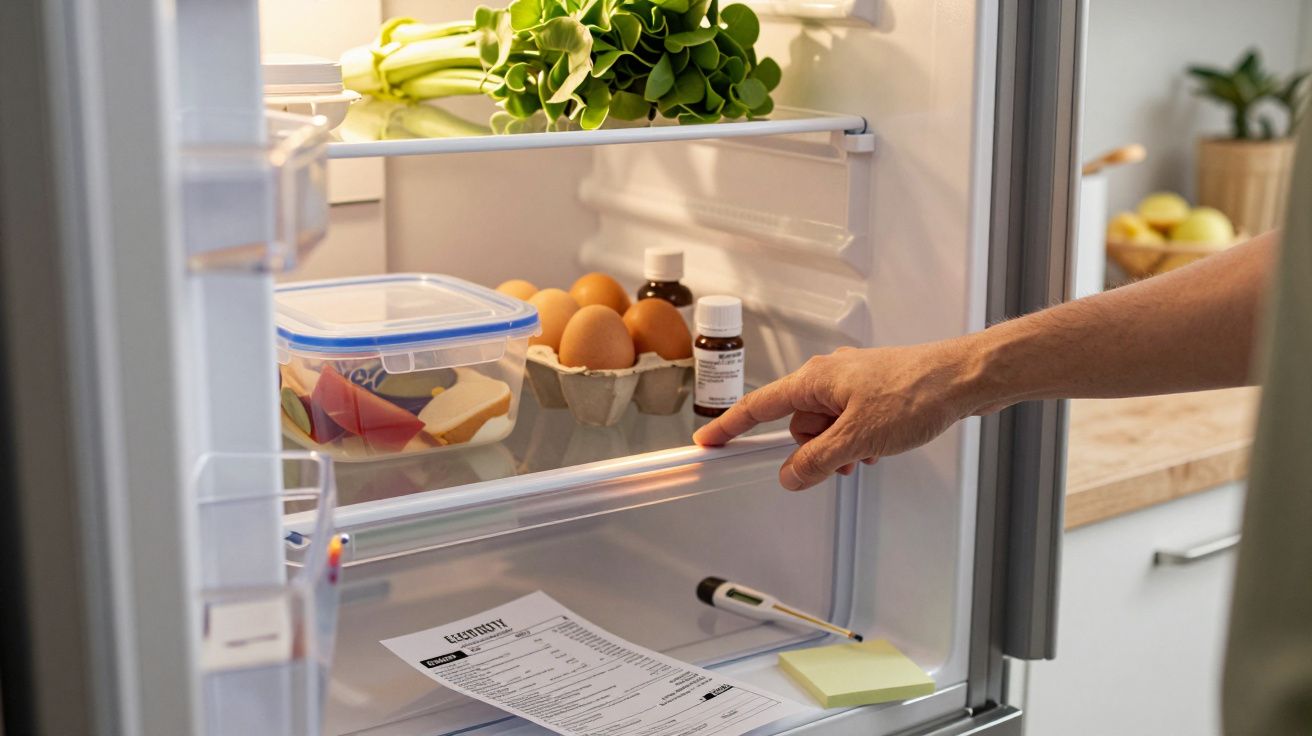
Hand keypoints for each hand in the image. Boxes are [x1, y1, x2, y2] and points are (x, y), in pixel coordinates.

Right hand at [692, 340, 988, 490]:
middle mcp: (829, 377)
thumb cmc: (915, 394)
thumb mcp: (857, 439)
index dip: (730, 427)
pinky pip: (850, 423)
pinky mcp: (875, 393)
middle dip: (813, 450)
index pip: (759, 407)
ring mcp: (853, 384)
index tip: (708, 441)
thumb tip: (790, 475)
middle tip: (841, 461)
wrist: (963, 379)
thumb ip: (817, 461)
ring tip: (869, 452)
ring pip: (827, 428)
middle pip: (798, 424)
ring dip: (841, 448)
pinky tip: (881, 447)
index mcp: (815, 380)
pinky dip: (859, 440)